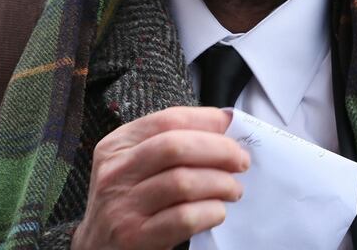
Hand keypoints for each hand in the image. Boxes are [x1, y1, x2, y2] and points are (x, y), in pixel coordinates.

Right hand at [72, 107, 249, 249]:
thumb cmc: (128, 201)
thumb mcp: (134, 166)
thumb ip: (170, 145)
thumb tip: (223, 125)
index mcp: (117, 146)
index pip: (167, 119)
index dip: (206, 120)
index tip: (232, 126)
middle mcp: (116, 172)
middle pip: (176, 147)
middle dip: (219, 150)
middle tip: (241, 161)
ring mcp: (122, 205)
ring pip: (183, 182)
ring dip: (220, 183)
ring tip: (234, 189)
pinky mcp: (135, 236)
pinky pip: (184, 218)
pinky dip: (210, 211)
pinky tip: (217, 211)